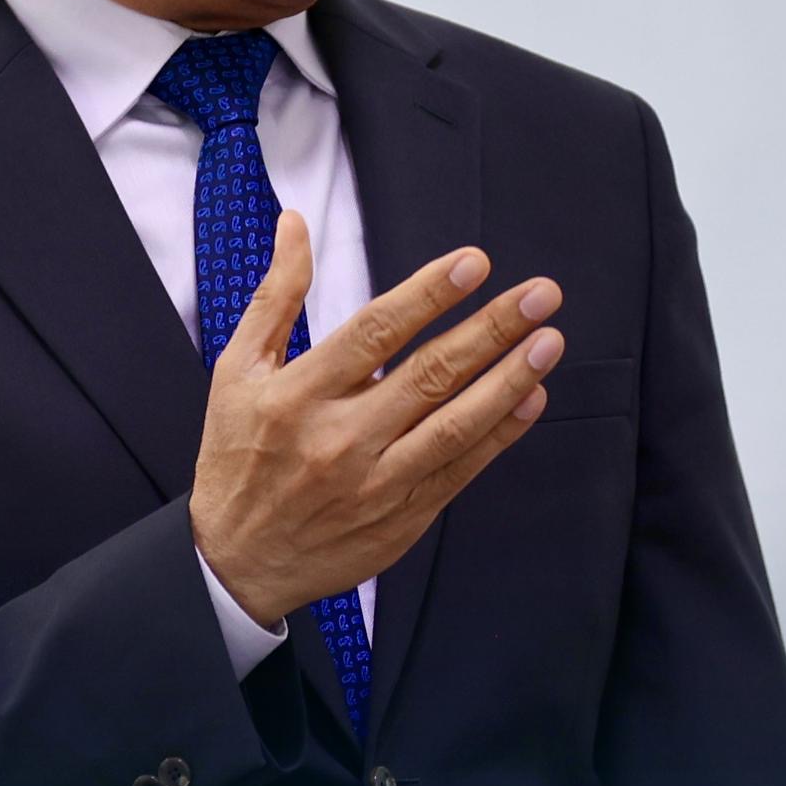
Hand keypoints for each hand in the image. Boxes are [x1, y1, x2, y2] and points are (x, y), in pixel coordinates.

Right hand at [188, 212, 564, 628]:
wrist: (237, 562)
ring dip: (508, 380)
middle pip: (427, 376)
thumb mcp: (236, 371)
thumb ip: (274, 296)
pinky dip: (501, 434)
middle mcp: (339, 439)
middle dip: (489, 330)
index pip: (373, 334)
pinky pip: (461, 470)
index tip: (475, 262)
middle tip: (539, 295)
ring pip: (454, 426)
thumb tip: (296, 223)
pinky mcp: (402, 518)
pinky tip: (532, 397)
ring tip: (549, 340)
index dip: (427, 295)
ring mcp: (375, 483)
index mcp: (297, 395)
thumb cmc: (237, 455)